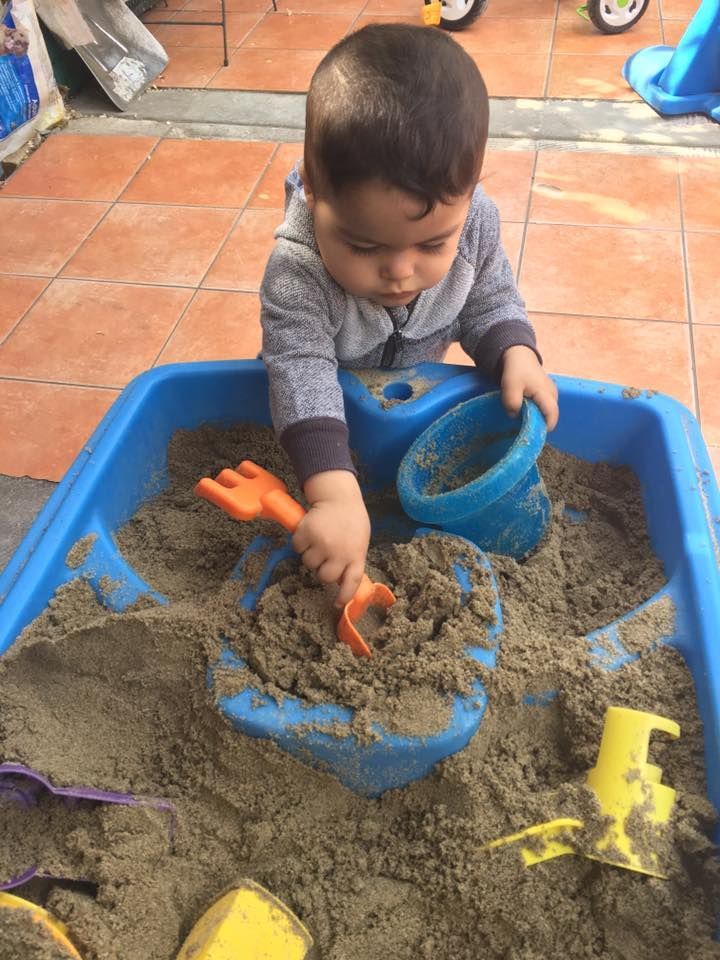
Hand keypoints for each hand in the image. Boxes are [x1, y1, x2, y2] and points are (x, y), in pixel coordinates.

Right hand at [292, 470, 370, 606]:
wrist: (339, 496)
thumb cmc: (352, 520)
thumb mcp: (360, 541)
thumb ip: (353, 560)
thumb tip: (342, 582)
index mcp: (355, 555)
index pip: (351, 583)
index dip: (344, 596)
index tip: (337, 604)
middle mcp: (338, 552)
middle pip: (324, 577)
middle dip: (323, 570)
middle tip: (326, 557)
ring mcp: (321, 543)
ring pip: (309, 563)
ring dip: (312, 555)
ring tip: (319, 540)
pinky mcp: (306, 533)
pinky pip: (298, 548)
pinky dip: (301, 542)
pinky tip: (310, 532)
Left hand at [500, 345, 558, 429]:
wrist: (520, 357)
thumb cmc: (516, 372)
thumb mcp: (510, 386)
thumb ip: (512, 402)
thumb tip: (514, 416)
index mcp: (546, 393)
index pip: (551, 415)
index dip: (544, 427)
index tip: (533, 435)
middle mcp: (553, 395)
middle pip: (550, 416)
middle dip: (538, 424)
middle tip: (523, 429)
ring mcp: (552, 395)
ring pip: (547, 413)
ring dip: (536, 418)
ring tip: (522, 419)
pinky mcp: (548, 395)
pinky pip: (544, 408)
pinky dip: (536, 412)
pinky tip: (524, 412)